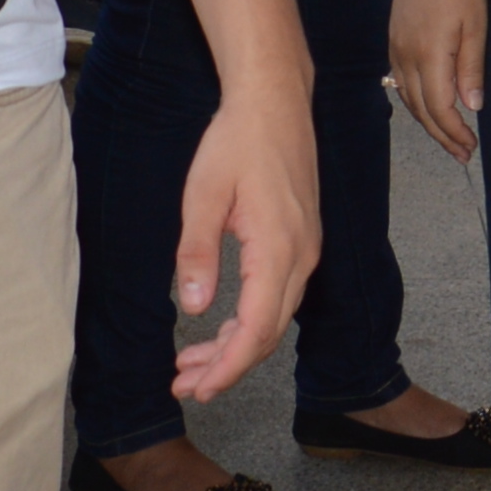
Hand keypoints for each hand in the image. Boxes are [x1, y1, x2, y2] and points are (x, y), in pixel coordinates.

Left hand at [167, 80, 324, 402]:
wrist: (274, 99)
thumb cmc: (237, 139)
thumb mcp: (203, 194)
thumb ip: (197, 253)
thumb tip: (195, 308)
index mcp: (278, 248)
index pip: (256, 329)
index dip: (228, 367)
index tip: (199, 390)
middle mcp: (301, 255)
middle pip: (268, 333)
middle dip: (227, 367)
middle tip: (184, 386)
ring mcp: (306, 248)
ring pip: (274, 318)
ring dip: (236, 347)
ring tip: (193, 365)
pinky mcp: (301, 240)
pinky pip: (278, 296)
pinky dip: (249, 321)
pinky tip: (221, 326)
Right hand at [391, 0, 490, 164]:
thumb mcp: (477, 26)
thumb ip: (471, 69)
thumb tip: (472, 109)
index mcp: (429, 55)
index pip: (439, 109)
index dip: (454, 133)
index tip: (472, 148)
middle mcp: (405, 55)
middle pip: (420, 110)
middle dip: (442, 135)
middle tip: (464, 153)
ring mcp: (396, 45)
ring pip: (407, 96)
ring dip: (428, 120)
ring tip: (449, 136)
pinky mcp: (393, 35)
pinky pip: (401, 78)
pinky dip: (415, 99)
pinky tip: (429, 102)